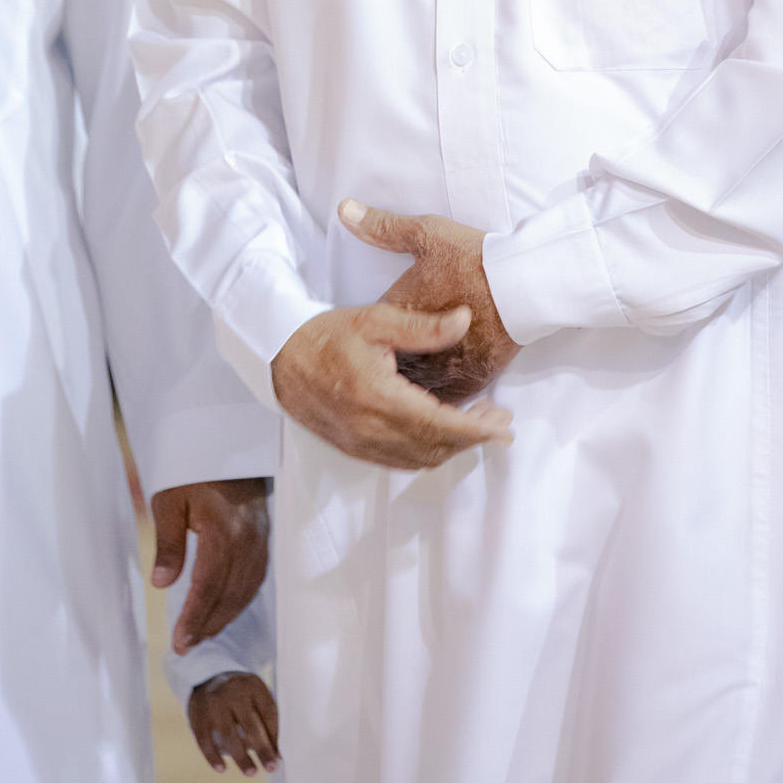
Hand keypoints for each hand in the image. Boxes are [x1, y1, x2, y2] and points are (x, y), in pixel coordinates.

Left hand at [150, 479, 269, 655]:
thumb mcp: (169, 501)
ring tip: (203, 633)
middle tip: (186, 645)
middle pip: (229, 595)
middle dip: (208, 625)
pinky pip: (256, 577)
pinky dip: (241, 599)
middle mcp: (247, 541)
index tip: (180, 641)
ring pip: (246, 590)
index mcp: (222, 532)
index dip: (194, 618)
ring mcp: (259, 540)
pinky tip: (227, 608)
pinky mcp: (264, 537)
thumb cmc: (193, 471)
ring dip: (225, 616)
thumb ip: (168, 544)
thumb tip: (162, 584)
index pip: (208, 588)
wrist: (227, 443)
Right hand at [187, 671, 280, 775]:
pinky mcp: (197, 715)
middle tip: (271, 768)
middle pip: (251, 725)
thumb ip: (267, 722)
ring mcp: (214, 703)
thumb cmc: (241, 696)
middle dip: (262, 749)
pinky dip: (213, 757)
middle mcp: (233, 692)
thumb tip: (278, 756)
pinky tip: (222, 769)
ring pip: (229, 735)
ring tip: (251, 772)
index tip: (279, 756)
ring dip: (241, 757)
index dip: (275, 736)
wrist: (208, 677)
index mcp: (253, 685)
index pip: (268, 712)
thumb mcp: (256, 697)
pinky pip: (205, 740)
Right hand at [271, 302, 512, 471]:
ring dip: (453, 447)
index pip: (441, 425)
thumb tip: (464, 319)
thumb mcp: (375, 320)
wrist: (279, 357)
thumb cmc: (326, 335)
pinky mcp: (354, 449)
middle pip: (437, 447)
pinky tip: (440, 434)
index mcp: (379, 397)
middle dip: (473, 438)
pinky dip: (428, 453)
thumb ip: (423, 326)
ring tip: (476, 425)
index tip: (503, 425)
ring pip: (421, 459)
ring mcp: (361, 444)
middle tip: (498, 421)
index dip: (478, 429)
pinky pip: (401, 462)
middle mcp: (371, 429)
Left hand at [339, 198, 518, 403]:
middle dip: (385, 364)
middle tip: (379, 366)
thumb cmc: (474, 258)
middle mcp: (417, 346)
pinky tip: (432, 397)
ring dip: (409, 386)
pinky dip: (438, 398)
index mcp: (400, 312)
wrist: (524, 283)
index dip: (370, 332)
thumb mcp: (426, 233)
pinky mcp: (470, 379)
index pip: (370, 332)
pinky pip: (445, 399)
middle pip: (388, 366)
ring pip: (414, 389)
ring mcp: (444, 367)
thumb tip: (346, 209)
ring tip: (405, 384)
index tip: (367, 334)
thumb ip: (382, 227)